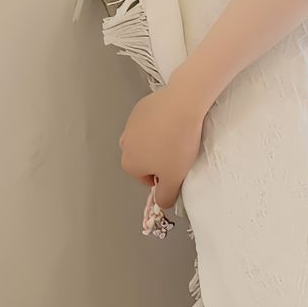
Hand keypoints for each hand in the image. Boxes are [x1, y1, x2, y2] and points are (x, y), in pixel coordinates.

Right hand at [119, 78, 207, 216]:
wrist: (182, 104)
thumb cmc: (177, 141)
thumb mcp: (175, 178)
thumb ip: (166, 196)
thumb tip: (162, 202)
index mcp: (129, 164)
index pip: (148, 179)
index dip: (165, 175)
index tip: (176, 167)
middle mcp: (125, 144)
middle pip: (146, 159)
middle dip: (161, 158)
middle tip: (179, 152)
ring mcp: (131, 124)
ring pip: (149, 140)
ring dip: (162, 140)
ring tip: (179, 135)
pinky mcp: (140, 108)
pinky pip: (152, 122)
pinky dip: (163, 123)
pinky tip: (175, 120)